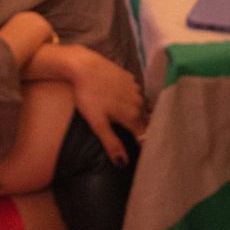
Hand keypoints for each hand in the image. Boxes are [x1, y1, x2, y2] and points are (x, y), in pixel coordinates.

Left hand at [66, 48, 145, 164]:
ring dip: (139, 115)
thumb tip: (124, 163)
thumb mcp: (98, 124)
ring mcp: (136, 88)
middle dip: (142, 130)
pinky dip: (134, 101)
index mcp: (132, 116)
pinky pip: (137, 94)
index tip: (140, 153)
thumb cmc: (89, 96)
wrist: (84, 66)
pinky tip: (125, 102)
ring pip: (142, 107)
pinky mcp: (130, 77)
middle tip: (134, 138)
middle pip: (145, 122)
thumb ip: (112, 144)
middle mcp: (139, 102)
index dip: (142, 145)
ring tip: (131, 122)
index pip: (144, 136)